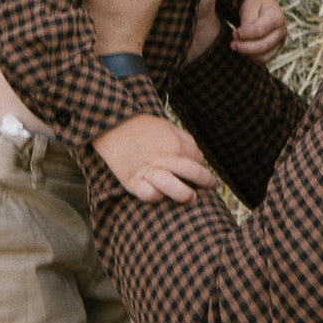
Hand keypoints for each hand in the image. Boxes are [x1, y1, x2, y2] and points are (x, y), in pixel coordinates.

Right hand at [92, 114, 217, 204]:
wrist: (111, 124)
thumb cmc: (141, 126)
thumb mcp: (167, 125)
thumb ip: (185, 140)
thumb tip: (199, 157)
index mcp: (174, 143)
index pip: (198, 159)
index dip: (203, 166)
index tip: (201, 170)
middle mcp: (164, 157)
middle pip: (192, 171)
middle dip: (206, 181)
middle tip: (211, 186)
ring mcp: (148, 170)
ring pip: (172, 186)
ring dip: (185, 194)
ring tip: (192, 198)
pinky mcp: (132, 180)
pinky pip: (148, 194)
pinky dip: (156, 197)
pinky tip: (161, 196)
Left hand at [232, 0, 285, 63]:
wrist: (265, 4)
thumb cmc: (256, 5)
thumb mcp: (249, 7)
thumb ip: (247, 23)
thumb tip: (240, 38)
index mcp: (276, 17)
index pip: (259, 30)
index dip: (244, 34)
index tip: (234, 33)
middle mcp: (282, 30)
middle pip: (263, 46)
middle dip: (245, 47)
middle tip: (232, 45)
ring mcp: (280, 41)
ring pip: (264, 56)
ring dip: (248, 54)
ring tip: (237, 47)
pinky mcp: (276, 49)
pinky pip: (265, 59)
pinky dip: (254, 58)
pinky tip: (245, 51)